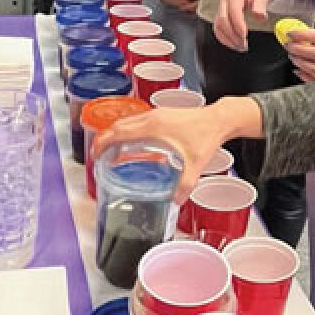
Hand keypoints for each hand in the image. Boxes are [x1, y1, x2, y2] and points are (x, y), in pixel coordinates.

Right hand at [91, 97, 261, 200]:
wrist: (220, 119)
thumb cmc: (207, 135)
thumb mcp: (195, 164)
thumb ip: (185, 184)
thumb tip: (176, 200)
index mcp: (153, 126)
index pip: (117, 132)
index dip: (102, 142)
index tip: (95, 154)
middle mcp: (152, 117)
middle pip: (117, 125)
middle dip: (104, 139)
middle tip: (99, 156)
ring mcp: (157, 113)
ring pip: (127, 121)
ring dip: (116, 134)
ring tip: (113, 151)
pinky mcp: (163, 114)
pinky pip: (137, 121)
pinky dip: (128, 131)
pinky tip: (134, 144)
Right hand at [215, 0, 271, 51]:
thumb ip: (260, 4)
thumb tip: (260, 16)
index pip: (233, 10)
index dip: (237, 24)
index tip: (245, 35)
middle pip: (223, 20)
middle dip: (233, 35)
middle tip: (243, 45)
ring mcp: (220, 6)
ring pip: (218, 26)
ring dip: (228, 39)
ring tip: (239, 47)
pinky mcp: (220, 13)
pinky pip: (218, 28)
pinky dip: (224, 38)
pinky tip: (233, 44)